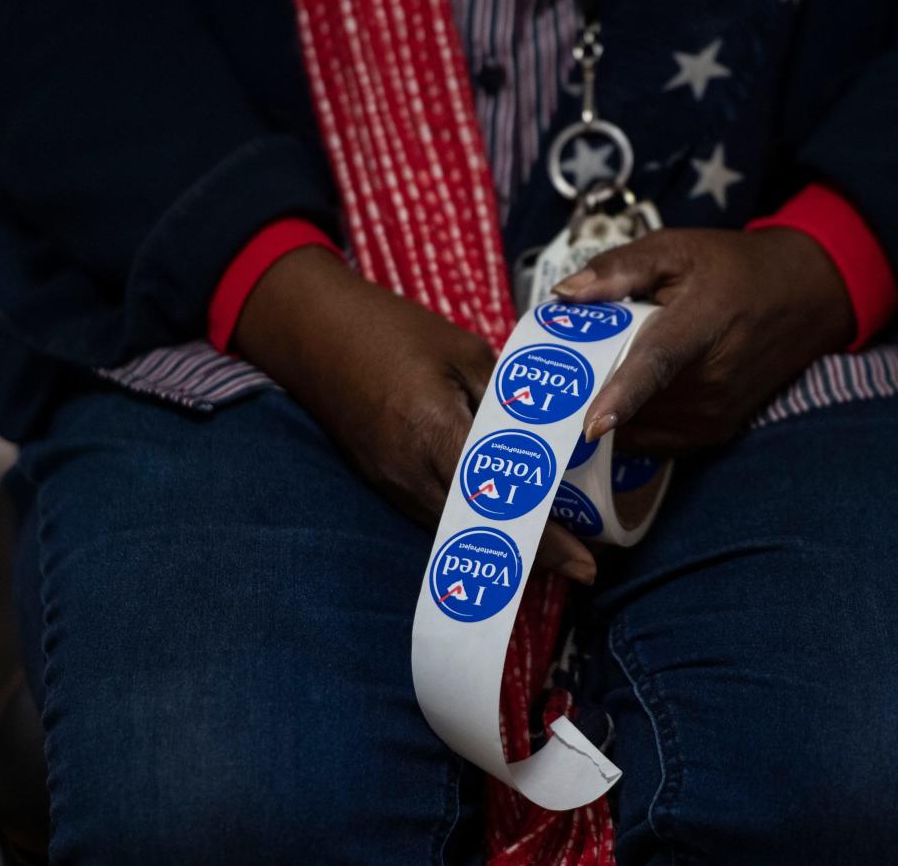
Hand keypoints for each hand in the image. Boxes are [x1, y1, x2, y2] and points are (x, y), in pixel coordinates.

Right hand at [233, 246, 596, 582]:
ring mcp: (391, 482)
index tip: (585, 564)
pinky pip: (434, 515)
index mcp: (436, 432)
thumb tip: (546, 434)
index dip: (544, 539)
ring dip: (502, 545)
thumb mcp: (462, 351)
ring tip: (553, 553)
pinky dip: (470, 528)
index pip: (502, 501)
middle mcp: (411, 471)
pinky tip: (498, 525)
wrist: (312, 331)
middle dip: (533, 555)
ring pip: (456, 531)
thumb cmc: (390, 330)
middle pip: (481, 532)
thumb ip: (505, 398)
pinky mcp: (381, 480)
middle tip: (582, 567)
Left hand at [552, 227, 855, 453]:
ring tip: (595, 377)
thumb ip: (618, 269)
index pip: (658, 364)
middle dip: (592, 394)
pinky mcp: (716, 431)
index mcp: (701, 324)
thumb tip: (564, 294)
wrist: (802, 298)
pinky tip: (623, 398)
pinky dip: (633, 423)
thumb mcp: (676, 249)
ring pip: (640, 426)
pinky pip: (656, 439)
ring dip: (612, 411)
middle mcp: (713, 379)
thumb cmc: (731, 269)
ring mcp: (716, 412)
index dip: (623, 395)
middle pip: (634, 402)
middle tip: (560, 373)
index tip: (590, 425)